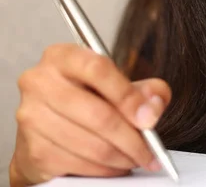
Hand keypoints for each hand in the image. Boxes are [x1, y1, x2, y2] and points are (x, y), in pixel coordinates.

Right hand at [10, 44, 170, 185]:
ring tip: (136, 158)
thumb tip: (152, 107)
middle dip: (132, 139)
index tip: (148, 119)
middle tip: (150, 150)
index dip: (128, 96)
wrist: (51, 128)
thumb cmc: (89, 99)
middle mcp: (40, 82)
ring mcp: (31, 116)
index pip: (98, 69)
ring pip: (91, 145)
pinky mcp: (32, 149)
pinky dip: (103, 170)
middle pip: (97, 114)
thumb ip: (146, 90)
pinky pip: (78, 165)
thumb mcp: (122, 85)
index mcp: (63, 56)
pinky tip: (114, 165)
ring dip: (121, 157)